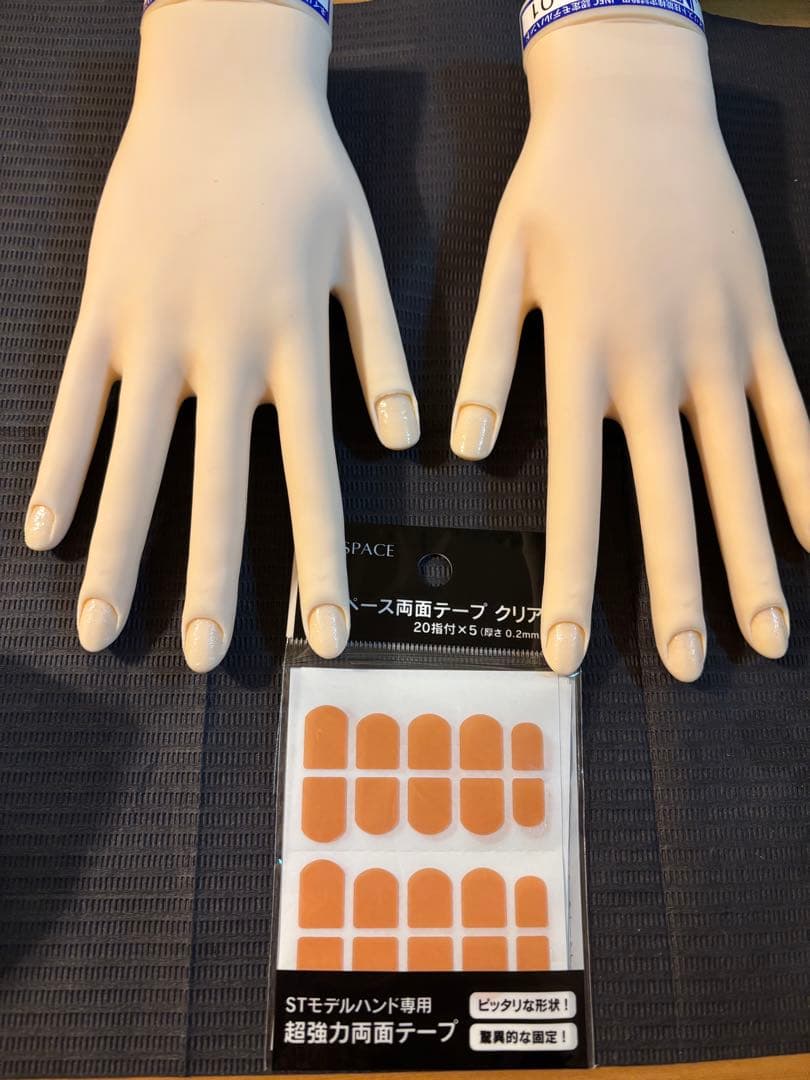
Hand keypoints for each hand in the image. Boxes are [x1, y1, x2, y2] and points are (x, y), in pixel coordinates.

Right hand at [24, 0, 418, 670]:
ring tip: (101, 629)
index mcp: (292, 346)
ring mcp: (151, 332)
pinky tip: (43, 535)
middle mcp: (221, 353)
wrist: (222, 81)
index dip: (318, 565)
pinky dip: (60, 471)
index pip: (311, 480)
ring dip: (117, 553)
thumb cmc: (302, 172)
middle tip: (201, 658)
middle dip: (207, 582)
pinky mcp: (101, 309)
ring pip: (132, 463)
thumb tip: (408, 442)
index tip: (324, 635)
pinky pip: (75, 404)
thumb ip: (381, 354)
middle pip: (213, 490)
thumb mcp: (363, 256)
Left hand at [451, 16, 808, 680]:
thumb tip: (461, 450)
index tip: (566, 651)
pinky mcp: (762, 325)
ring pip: (742, 473)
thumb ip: (486, 362)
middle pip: (671, 502)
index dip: (569, 581)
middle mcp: (658, 366)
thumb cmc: (557, 189)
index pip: (572, 495)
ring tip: (769, 636)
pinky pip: (795, 413)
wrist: (635, 104)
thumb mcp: (501, 267)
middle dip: (678, 594)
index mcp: (584, 359)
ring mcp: (721, 348)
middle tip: (688, 668)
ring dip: (755, 560)